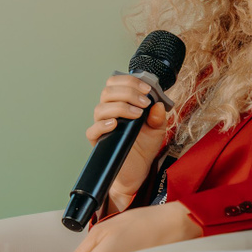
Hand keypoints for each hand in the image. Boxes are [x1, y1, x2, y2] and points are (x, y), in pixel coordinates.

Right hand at [87, 74, 172, 214]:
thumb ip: (158, 117)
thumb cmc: (144, 147)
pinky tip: (116, 124)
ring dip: (120, 107)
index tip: (146, 88)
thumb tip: (157, 104)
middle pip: (108, 92)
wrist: (138, 170)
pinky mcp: (98, 140)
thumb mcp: (157, 130)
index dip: (129, 81)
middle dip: (128, 92)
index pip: (116, 83)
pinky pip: (93, 129)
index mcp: (121, 104)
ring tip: (137, 114)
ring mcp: (102, 126)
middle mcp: (109, 112)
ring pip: (101, 108)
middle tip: (144, 102)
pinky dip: (103, 124)